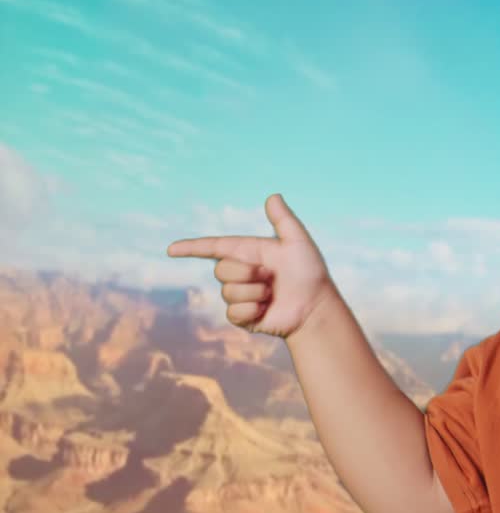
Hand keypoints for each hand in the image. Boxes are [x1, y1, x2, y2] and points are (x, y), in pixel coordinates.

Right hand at [166, 193, 334, 339]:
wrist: (316, 307)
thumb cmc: (310, 273)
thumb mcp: (298, 242)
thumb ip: (284, 220)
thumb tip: (273, 196)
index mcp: (248, 252)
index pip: (214, 247)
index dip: (192, 247)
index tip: (171, 249)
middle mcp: (241, 273)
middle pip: (220, 270)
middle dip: (246, 273)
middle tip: (270, 277)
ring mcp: (240, 295)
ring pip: (228, 292)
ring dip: (254, 292)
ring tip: (272, 294)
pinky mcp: (242, 317)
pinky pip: (233, 312)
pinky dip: (253, 310)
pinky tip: (267, 309)